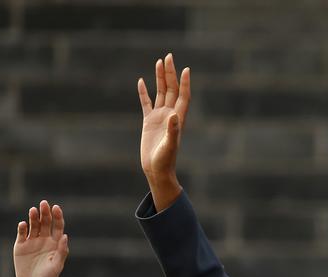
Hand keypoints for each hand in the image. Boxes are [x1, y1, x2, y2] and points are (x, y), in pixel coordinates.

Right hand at [14, 201, 68, 276]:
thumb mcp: (57, 265)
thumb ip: (62, 251)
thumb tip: (65, 236)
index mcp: (56, 243)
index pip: (58, 226)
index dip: (57, 216)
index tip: (56, 207)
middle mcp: (44, 240)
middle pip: (45, 223)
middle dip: (45, 213)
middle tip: (43, 203)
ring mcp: (32, 242)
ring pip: (33, 226)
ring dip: (33, 218)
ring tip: (33, 210)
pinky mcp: (20, 246)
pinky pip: (22, 234)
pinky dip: (22, 228)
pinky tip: (23, 224)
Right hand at [137, 52, 189, 209]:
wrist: (156, 169)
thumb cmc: (166, 160)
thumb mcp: (169, 146)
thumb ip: (173, 131)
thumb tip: (174, 115)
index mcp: (178, 119)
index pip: (183, 96)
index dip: (185, 83)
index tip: (186, 69)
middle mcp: (170, 115)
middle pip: (171, 89)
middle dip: (171, 74)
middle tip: (169, 56)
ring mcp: (159, 117)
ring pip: (160, 93)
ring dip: (160, 78)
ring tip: (159, 62)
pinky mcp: (148, 121)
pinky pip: (146, 103)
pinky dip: (143, 92)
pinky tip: (141, 81)